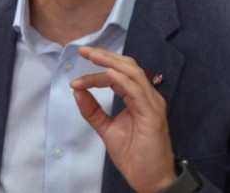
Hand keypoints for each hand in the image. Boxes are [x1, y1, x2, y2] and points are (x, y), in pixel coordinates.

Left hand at [70, 46, 175, 192]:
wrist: (149, 179)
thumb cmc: (134, 155)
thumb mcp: (106, 128)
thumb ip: (92, 110)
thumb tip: (77, 91)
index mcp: (138, 98)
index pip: (118, 74)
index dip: (98, 69)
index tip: (77, 72)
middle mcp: (147, 97)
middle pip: (128, 67)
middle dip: (105, 56)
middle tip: (84, 50)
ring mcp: (152, 104)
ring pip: (133, 74)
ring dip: (111, 63)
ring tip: (92, 56)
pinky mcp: (153, 115)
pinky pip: (137, 91)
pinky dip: (122, 80)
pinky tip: (108, 73)